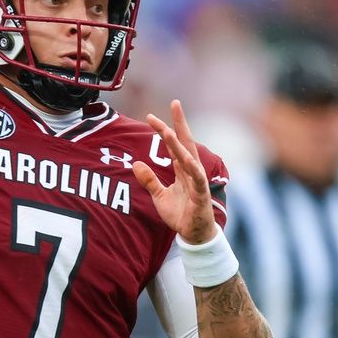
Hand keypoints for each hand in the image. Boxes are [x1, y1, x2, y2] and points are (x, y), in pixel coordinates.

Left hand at [132, 100, 215, 244]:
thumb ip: (149, 180)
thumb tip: (136, 164)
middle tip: (174, 103)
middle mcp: (191, 170)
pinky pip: (197, 177)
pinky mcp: (201, 193)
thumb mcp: (159, 196)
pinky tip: (185, 157)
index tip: (150, 116)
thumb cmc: (180, 214)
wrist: (193, 234)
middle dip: (179, 123)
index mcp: (181, 169)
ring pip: (189, 156)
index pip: (172, 144)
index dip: (163, 129)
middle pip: (184, 142)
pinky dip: (192, 167)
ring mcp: (197, 180)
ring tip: (170, 130)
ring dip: (180, 143)